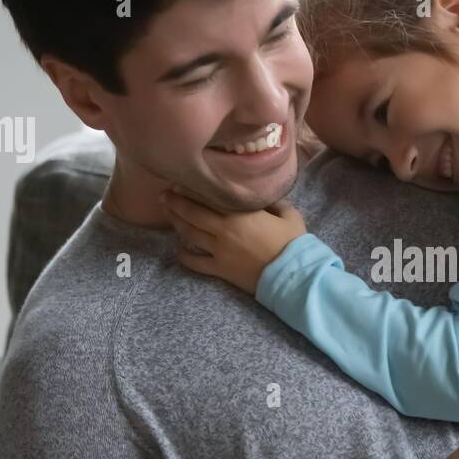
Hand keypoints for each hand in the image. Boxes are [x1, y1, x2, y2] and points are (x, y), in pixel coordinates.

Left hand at [163, 186, 306, 295]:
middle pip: (192, 213)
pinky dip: (184, 255)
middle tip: (164, 195)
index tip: (181, 182)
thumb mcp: (289, 215)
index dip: (192, 189)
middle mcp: (224, 230)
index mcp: (240, 213)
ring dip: (176, 223)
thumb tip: (263, 197)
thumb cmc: (294, 243)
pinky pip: (195, 262)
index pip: (209, 197)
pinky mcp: (220, 269)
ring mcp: (219, 251)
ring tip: (168, 214)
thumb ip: (273, 203)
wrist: (293, 276)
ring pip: (190, 234)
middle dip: (175, 203)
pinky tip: (179, 249)